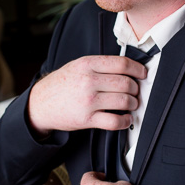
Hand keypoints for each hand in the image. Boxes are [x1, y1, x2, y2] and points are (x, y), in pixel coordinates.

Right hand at [27, 55, 146, 135]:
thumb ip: (100, 65)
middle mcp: (88, 81)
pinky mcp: (87, 119)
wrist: (41, 103)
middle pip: (126, 83)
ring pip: (124, 101)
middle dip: (136, 89)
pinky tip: (125, 119)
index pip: (122, 64)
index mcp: (88, 64)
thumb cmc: (62, 84)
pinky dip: (125, 121)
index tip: (143, 74)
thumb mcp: (78, 66)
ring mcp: (88, 101)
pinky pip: (115, 121)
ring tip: (131, 104)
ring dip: (134, 104)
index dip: (138, 69)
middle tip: (136, 92)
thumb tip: (129, 68)